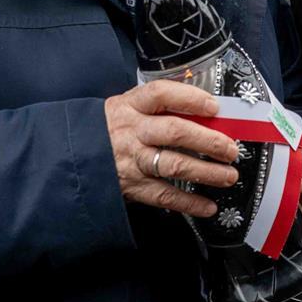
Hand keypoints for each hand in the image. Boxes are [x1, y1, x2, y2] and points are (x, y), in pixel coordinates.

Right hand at [106, 80, 239, 217]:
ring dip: (206, 172)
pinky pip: (165, 196)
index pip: (162, 95)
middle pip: (175, 132)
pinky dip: (188, 203)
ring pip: (174, 165)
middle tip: (230, 148)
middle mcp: (133, 132)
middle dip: (209, 141)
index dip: (190, 98)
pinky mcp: (133, 186)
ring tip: (228, 176)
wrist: (71, 154)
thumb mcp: (128, 107)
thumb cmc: (110, 127)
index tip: (214, 106)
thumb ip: (161, 108)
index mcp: (131, 106)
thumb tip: (206, 113)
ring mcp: (133, 160)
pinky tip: (207, 206)